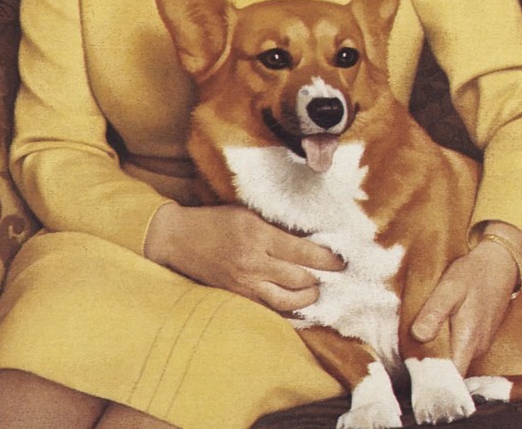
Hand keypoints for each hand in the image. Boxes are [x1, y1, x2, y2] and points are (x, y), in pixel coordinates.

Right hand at [145, 202, 342, 313]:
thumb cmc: (215, 220)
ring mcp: (245, 283)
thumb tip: (309, 239)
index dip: (327, 259)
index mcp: (258, 234)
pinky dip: (289, 309)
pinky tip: (298, 304)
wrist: (179, 239)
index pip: (303, 252)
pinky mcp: (238, 297)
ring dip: (308, 297)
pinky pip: (271, 309)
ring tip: (316, 289)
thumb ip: (276, 227)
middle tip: (333, 275)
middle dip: (321, 279)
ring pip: (289, 301)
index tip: (341, 260)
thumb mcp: (248, 213)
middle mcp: (253, 261)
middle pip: (301, 279)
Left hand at [411, 222, 521, 373]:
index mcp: (468, 341)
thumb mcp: (450, 287)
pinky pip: (459, 348)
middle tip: (406, 352)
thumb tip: (418, 337)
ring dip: (437, 352)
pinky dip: (446, 343)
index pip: (451, 377)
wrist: (499, 264)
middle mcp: (476, 349)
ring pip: (454, 358)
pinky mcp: (479, 338)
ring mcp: (479, 344)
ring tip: (416, 338)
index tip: (412, 371)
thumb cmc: (473, 274)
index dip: (432, 379)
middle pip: (450, 370)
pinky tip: (434, 329)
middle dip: (430, 364)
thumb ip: (435, 313)